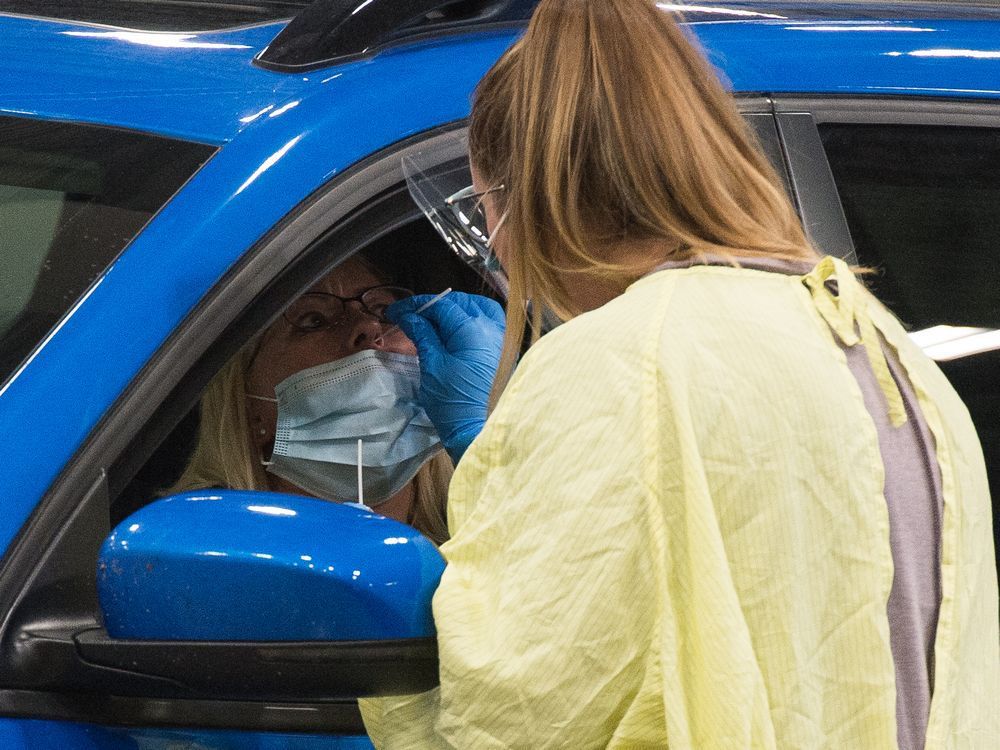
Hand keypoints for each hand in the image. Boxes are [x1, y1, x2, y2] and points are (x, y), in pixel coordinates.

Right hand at [386, 292, 504, 462]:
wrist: (471, 426)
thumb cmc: (450, 399)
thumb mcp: (431, 364)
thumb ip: (422, 333)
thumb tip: (408, 315)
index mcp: (472, 330)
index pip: (441, 305)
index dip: (416, 305)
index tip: (395, 311)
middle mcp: (490, 328)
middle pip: (459, 302)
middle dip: (434, 305)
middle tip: (411, 316)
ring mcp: (499, 337)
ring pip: (477, 307)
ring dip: (454, 308)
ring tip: (433, 319)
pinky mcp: (501, 347)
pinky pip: (489, 320)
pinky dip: (471, 316)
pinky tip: (456, 326)